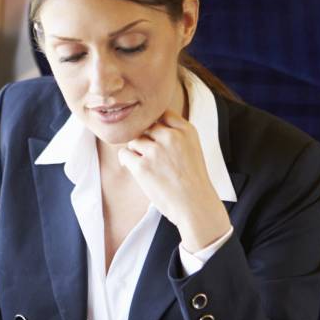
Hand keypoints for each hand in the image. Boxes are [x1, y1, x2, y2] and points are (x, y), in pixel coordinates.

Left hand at [118, 109, 230, 252]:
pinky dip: (126, 161)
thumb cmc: (193, 181)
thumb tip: (149, 127)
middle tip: (150, 155)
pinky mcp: (142, 167)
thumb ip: (176, 135)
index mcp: (186, 130)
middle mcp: (171, 136)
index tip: (156, 137)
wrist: (195, 206)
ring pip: (134, 140)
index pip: (163, 113)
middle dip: (146, 139)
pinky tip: (135, 169)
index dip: (156, 124)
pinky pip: (124, 154)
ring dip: (136, 151)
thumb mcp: (192, 149)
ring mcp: (156, 151)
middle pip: (146, 126)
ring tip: (146, 165)